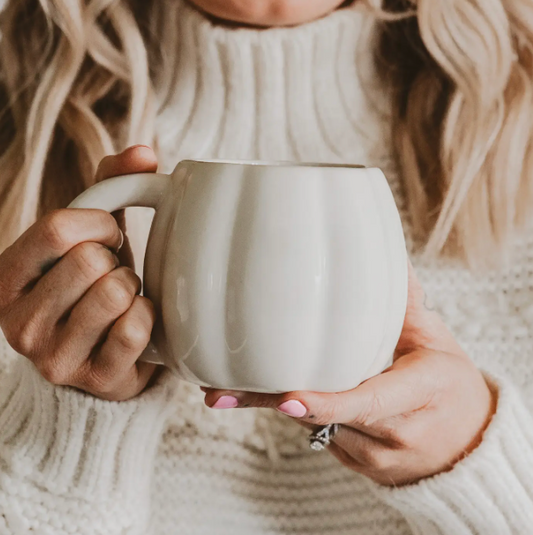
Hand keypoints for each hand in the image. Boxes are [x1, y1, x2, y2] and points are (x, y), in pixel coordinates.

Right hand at [0, 146, 159, 400]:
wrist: (100, 356)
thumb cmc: (91, 286)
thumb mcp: (88, 236)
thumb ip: (110, 186)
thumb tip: (144, 152)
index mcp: (6, 278)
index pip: (58, 228)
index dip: (99, 224)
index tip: (108, 237)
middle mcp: (18, 323)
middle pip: (90, 262)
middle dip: (116, 261)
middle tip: (115, 273)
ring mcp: (53, 358)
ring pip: (115, 293)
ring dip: (132, 289)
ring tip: (123, 299)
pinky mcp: (94, 379)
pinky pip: (136, 328)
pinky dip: (148, 317)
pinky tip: (136, 322)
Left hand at [203, 261, 496, 485]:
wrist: (466, 445)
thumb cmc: (449, 386)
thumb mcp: (437, 341)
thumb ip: (407, 303)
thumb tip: (387, 256)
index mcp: (421, 395)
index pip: (370, 402)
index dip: (328, 402)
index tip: (287, 397)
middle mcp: (396, 434)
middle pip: (327, 419)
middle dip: (273, 404)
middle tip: (221, 392)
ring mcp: (376, 458)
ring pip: (316, 429)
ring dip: (278, 406)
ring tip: (227, 390)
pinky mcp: (359, 466)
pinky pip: (321, 437)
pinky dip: (298, 415)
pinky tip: (268, 397)